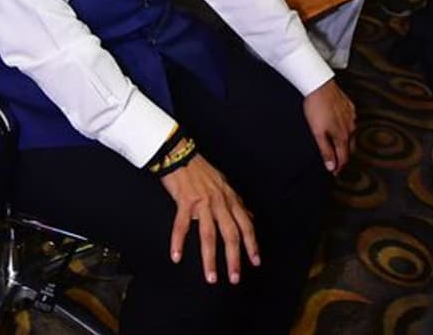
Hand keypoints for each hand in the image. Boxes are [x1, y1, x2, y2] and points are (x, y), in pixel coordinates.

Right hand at [161, 151, 259, 284]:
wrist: (179, 153)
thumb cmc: (201, 170)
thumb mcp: (224, 184)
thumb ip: (236, 203)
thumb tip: (250, 216)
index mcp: (230, 198)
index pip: (246, 225)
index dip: (252, 244)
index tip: (256, 261)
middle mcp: (219, 201)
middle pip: (230, 234)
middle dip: (234, 258)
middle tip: (234, 278)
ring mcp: (202, 202)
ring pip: (208, 235)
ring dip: (210, 258)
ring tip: (210, 277)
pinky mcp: (184, 201)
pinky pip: (181, 225)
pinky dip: (178, 242)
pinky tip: (176, 257)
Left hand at [303, 79, 354, 172]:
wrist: (319, 86)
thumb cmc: (316, 108)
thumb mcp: (317, 132)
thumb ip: (325, 150)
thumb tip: (331, 166)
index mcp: (342, 136)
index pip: (344, 157)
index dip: (339, 167)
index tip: (335, 172)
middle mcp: (350, 128)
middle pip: (350, 147)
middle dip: (344, 156)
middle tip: (336, 162)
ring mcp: (352, 117)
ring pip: (352, 134)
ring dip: (346, 142)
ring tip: (338, 146)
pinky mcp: (350, 107)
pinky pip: (351, 121)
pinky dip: (346, 128)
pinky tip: (341, 126)